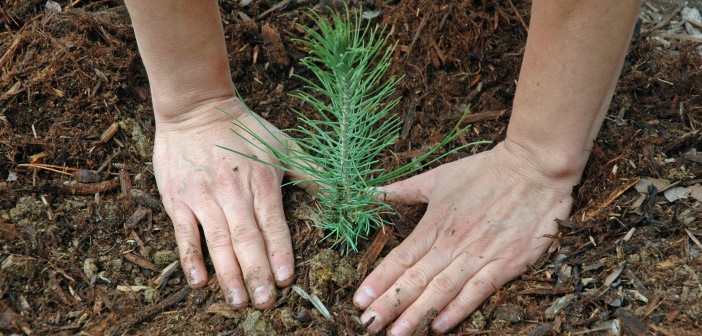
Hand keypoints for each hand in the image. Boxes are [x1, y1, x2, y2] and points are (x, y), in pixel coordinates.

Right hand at [153, 97, 296, 308]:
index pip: (273, 224)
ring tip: (238, 300)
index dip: (280, 253)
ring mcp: (203, 197)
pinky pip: (184, 233)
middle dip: (257, 273)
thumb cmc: (244, 129)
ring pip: (217, 241)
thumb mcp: (284, 145)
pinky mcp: (178, 198)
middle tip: (265, 303)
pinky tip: (199, 281)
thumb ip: (312, 173)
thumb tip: (343, 195)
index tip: (286, 280)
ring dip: (228, 273)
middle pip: (246, 239)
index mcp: (262, 182)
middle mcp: (233, 192)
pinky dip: (190, 258)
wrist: (195, 107)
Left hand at [353, 140, 576, 333]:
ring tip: (396, 334)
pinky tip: (439, 327)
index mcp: (434, 223)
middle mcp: (452, 243)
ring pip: (441, 290)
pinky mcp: (506, 263)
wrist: (534, 167)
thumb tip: (370, 192)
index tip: (358, 301)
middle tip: (368, 324)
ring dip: (417, 314)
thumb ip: (403, 189)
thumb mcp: (438, 176)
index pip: (400, 258)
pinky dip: (457, 310)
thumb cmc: (485, 171)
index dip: (378, 281)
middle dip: (390, 304)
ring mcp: (479, 255)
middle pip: (415, 279)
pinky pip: (478, 292)